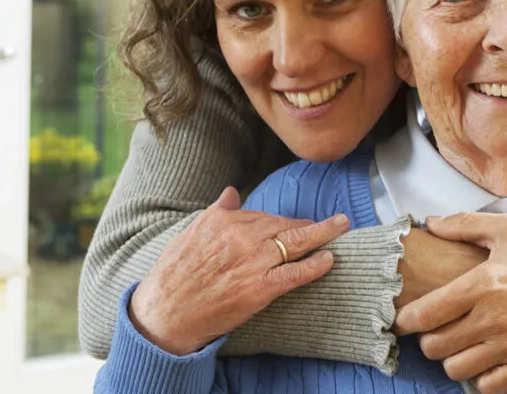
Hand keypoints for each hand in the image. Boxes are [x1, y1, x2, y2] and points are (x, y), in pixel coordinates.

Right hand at [129, 187, 349, 354]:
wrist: (165, 313)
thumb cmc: (175, 274)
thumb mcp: (190, 233)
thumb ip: (216, 212)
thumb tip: (231, 192)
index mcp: (223, 220)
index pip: (263, 216)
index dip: (284, 221)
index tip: (297, 222)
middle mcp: (240, 237)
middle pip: (284, 225)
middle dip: (311, 224)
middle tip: (335, 221)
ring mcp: (252, 262)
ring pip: (295, 243)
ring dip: (323, 234)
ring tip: (341, 227)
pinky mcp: (259, 289)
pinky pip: (294, 274)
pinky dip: (314, 265)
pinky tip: (329, 259)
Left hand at [394, 213, 506, 393]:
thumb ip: (465, 224)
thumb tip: (431, 223)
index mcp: (482, 283)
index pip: (425, 314)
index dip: (406, 320)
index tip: (404, 319)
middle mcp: (493, 318)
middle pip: (435, 347)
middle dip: (428, 340)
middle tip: (434, 331)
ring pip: (458, 369)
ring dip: (453, 359)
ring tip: (459, 346)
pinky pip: (490, 386)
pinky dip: (482, 377)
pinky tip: (485, 361)